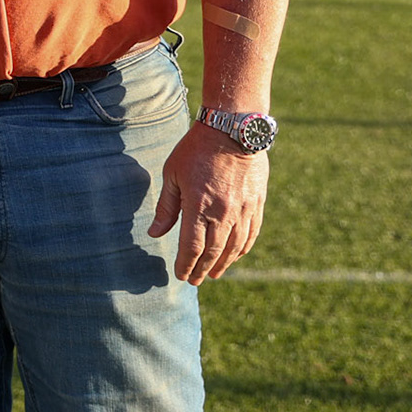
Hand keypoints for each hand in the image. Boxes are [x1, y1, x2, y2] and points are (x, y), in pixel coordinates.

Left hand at [148, 123, 268, 283]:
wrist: (233, 130)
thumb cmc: (196, 149)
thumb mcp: (173, 174)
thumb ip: (167, 207)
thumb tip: (154, 233)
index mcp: (199, 206)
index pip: (192, 246)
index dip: (185, 264)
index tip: (180, 275)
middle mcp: (223, 213)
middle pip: (212, 252)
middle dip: (201, 269)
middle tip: (194, 281)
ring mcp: (243, 210)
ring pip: (233, 247)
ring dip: (223, 264)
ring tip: (214, 275)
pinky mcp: (257, 204)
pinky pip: (251, 234)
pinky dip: (242, 249)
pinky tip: (235, 256)